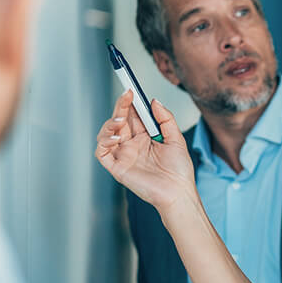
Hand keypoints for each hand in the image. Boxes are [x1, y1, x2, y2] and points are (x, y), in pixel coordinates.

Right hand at [95, 88, 196, 211]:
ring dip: (111, 123)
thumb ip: (165, 119)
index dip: (131, 103)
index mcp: (146, 137)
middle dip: (121, 107)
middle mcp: (133, 145)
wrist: (177, 192)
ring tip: (121, 120)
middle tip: (126, 96)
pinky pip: (102, 151)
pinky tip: (116, 137)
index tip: (132, 90)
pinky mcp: (117, 167)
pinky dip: (104, 141)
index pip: (134, 116)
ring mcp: (123, 155)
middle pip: (120, 120)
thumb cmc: (179, 171)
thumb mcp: (176, 139)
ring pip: (107, 133)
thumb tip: (154, 101)